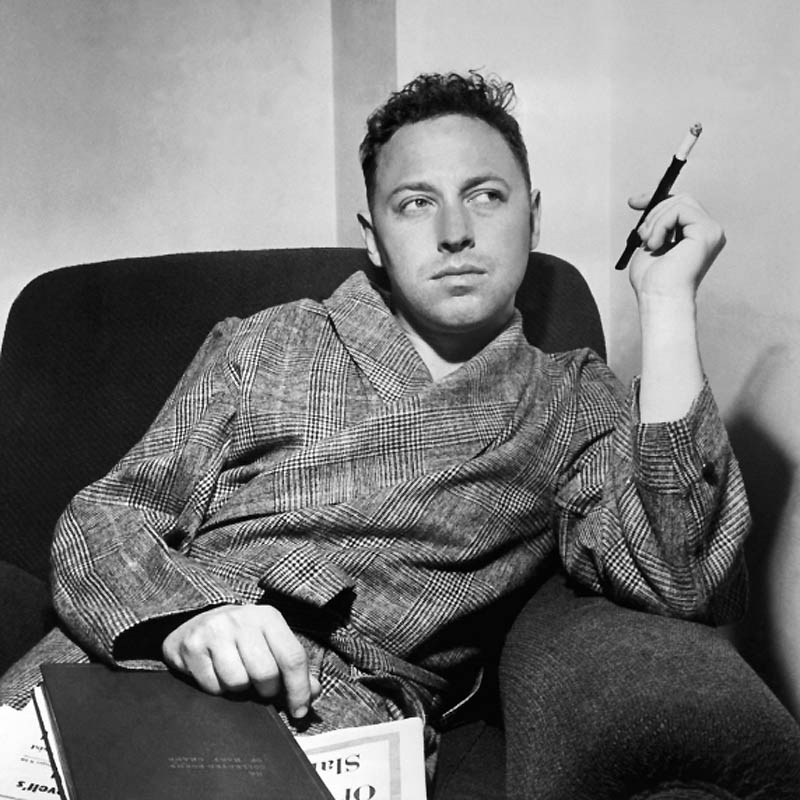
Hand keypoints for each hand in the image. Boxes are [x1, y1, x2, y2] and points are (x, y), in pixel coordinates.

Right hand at [161, 604, 320, 717]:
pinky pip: (212, 687)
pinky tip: (215, 672)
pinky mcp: (192, 646)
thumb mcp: (269, 642)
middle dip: (266, 690)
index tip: (299, 711)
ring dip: (239, 689)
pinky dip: (216, 688)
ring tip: (236, 674)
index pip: (292, 657)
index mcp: (268, 617)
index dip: (299, 689)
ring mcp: (215, 630)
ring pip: (238, 682)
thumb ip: (292, 667)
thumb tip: (312, 693)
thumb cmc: (240, 637)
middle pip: (266, 673)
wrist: (195, 620)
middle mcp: (242, 619)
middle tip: (260, 686)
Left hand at [627, 193, 725, 301]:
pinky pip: (680, 210)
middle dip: (654, 211)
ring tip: (649, 245)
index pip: (681, 205)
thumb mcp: (650, 243)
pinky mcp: (708, 232)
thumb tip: (646, 201)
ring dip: (655, 222)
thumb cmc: (652, 281)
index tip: (633, 203)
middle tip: (641, 234)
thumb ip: (654, 224)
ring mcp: (711, 231)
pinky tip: (656, 245)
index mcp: (697, 236)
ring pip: (679, 202)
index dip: (655, 200)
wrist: (658, 298)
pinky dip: (661, 225)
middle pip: (682, 199)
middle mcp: (709, 232)